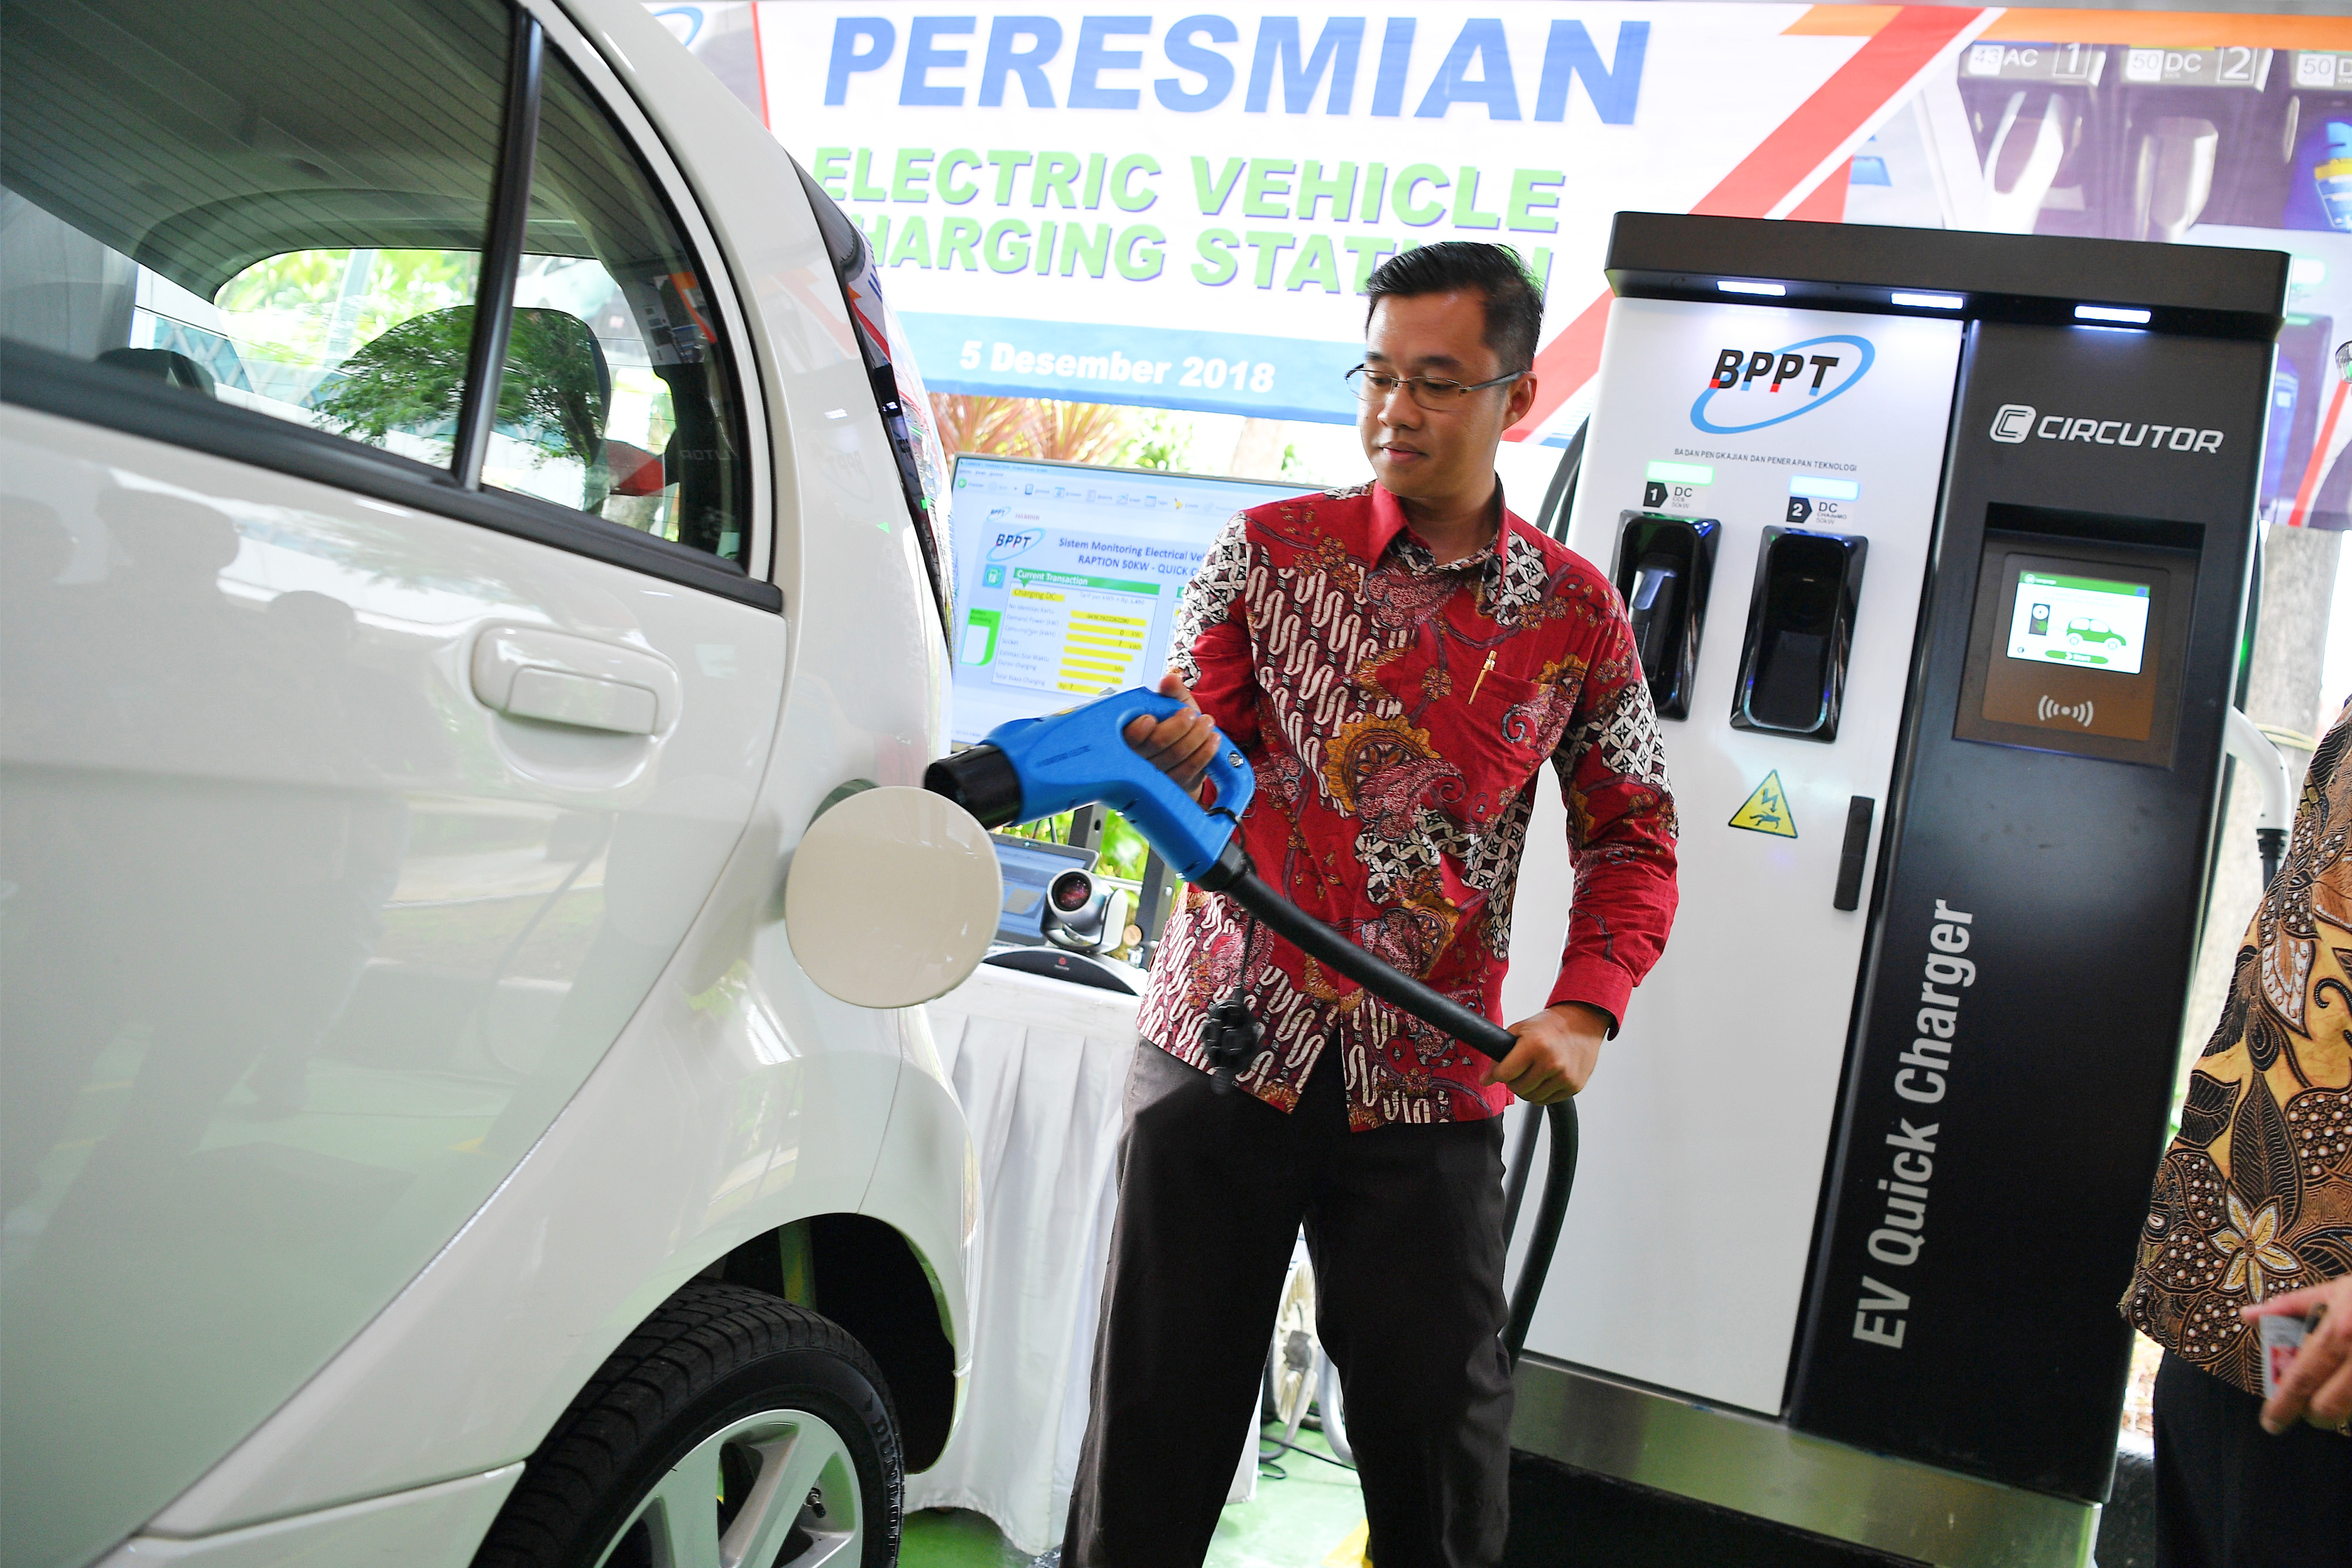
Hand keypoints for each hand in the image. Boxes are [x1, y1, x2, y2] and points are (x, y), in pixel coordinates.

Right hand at [1122, 670, 1220, 794]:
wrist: (1181, 760)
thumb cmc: (1171, 728)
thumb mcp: (1171, 707)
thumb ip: (1170, 692)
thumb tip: (1170, 679)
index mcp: (1129, 735)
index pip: (1128, 736)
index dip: (1137, 730)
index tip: (1150, 718)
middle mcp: (1138, 758)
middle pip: (1156, 744)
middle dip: (1178, 727)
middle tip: (1191, 714)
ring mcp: (1155, 776)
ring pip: (1175, 756)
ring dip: (1196, 736)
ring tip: (1207, 723)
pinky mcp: (1173, 786)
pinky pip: (1190, 770)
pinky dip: (1205, 753)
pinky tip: (1213, 740)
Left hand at [1482, 1002, 1607, 1104]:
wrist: (1582, 1022)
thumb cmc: (1551, 1025)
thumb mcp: (1520, 1030)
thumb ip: (1499, 1055)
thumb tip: (1486, 1079)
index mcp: (1535, 1045)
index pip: (1505, 1074)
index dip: (1498, 1073)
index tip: (1499, 1071)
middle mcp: (1551, 1062)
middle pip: (1517, 1088)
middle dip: (1513, 1080)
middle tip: (1519, 1069)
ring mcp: (1565, 1076)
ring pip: (1531, 1098)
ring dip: (1527, 1088)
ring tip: (1532, 1072)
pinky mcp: (1574, 1086)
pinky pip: (1547, 1100)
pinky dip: (1542, 1092)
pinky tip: (1545, 1077)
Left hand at [2242, 1275, 2351, 1433]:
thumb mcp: (2336, 1291)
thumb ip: (2289, 1307)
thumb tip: (2248, 1316)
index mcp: (2340, 1331)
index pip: (2302, 1378)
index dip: (2282, 1406)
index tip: (2271, 1423)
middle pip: (2330, 1405)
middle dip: (2315, 1415)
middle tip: (2310, 1413)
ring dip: (2344, 1413)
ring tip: (2337, 1400)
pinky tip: (2351, 1394)